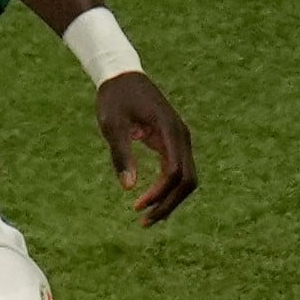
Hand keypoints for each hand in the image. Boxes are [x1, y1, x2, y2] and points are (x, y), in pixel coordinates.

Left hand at [98, 70, 197, 224]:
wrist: (122, 76)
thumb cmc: (115, 98)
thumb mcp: (112, 125)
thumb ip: (121, 154)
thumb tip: (128, 188)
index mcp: (170, 131)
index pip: (176, 173)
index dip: (160, 194)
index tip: (136, 207)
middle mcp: (182, 137)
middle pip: (188, 181)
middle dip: (169, 204)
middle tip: (145, 223)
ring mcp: (180, 139)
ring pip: (186, 178)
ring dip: (170, 199)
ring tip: (147, 218)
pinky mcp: (173, 141)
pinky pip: (177, 170)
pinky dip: (167, 187)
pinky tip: (150, 199)